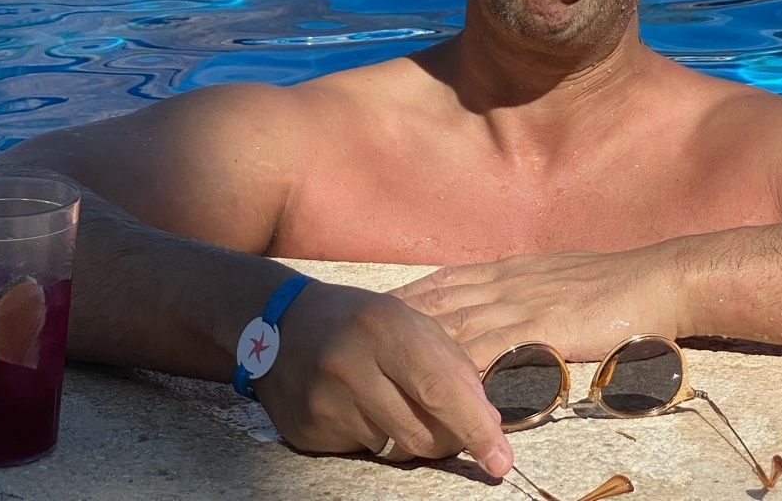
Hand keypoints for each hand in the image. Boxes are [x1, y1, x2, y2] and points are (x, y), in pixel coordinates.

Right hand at [255, 280, 511, 473]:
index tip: (500, 460)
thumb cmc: (360, 320)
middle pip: (422, 433)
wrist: (281, 323)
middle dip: (449, 439)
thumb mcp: (408, 321)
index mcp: (385, 325)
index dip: (476, 428)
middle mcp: (353, 363)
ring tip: (399, 404)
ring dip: (412, 438)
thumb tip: (488, 421)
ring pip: (395, 448)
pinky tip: (362, 408)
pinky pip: (363, 452)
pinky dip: (377, 438)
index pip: (440, 390)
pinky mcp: (310, 429)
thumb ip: (451, 365)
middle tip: (453, 427)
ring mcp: (327, 400)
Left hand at [397, 246, 679, 366]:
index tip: (383, 306)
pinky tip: (434, 379)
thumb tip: (516, 312)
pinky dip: (460, 366)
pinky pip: (491, 351)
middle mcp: (510, 282)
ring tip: (382, 358)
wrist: (656, 280)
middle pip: (441, 300)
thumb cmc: (619, 285)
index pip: (451, 279)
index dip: (415, 294)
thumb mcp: (563, 280)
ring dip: (418, 344)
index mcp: (515, 270)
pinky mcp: (540, 329)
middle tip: (362, 330)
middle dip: (401, 318)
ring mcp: (522, 304)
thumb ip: (533, 293)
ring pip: (457, 325)